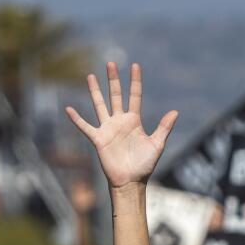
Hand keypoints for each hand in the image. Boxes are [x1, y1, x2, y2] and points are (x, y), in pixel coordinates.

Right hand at [65, 62, 177, 189]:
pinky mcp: (98, 139)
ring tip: (91, 76)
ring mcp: (108, 129)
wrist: (130, 181)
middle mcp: (120, 121)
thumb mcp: (157, 144)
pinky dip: (77, 119)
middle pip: (116, 95)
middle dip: (113, 80)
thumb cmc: (144, 165)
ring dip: (95, 91)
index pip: (135, 96)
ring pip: (100, 105)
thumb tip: (176, 112)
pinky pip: (86, 127)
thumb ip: (164, 128)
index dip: (135, 81)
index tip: (135, 66)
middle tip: (111, 63)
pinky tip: (69, 109)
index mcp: (134, 121)